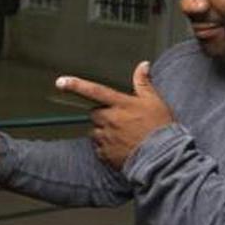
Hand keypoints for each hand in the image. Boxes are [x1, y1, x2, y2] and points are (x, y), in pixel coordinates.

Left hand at [56, 61, 173, 169]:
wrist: (163, 158)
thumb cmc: (160, 128)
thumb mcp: (155, 101)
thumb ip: (144, 83)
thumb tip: (142, 65)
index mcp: (120, 104)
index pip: (94, 91)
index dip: (76, 85)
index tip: (61, 82)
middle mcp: (110, 120)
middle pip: (95, 113)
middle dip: (104, 115)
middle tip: (123, 121)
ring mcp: (106, 138)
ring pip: (97, 132)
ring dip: (105, 132)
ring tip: (125, 137)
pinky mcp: (105, 154)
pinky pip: (100, 149)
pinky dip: (107, 148)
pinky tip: (123, 149)